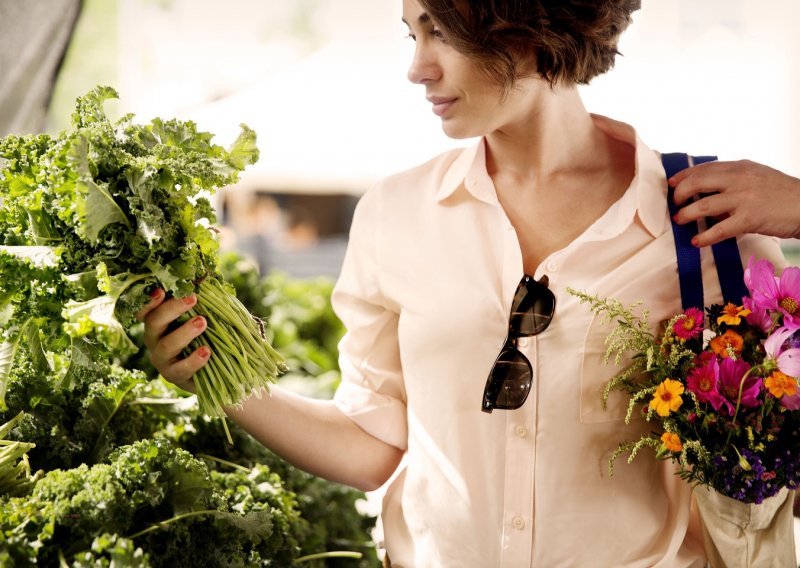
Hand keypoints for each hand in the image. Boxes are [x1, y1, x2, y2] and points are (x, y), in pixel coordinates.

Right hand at [135, 289, 209, 391]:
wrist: (216, 372)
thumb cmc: (207, 336)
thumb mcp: (203, 317)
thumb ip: (200, 302)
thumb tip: (207, 279)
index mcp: (158, 323)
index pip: (145, 311)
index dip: (149, 301)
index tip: (161, 291)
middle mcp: (155, 341)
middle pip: (154, 323)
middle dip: (172, 309)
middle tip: (192, 298)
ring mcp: (163, 361)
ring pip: (167, 345)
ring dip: (184, 332)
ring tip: (202, 322)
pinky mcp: (175, 377)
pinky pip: (181, 369)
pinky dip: (194, 359)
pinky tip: (207, 351)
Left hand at [670, 159, 799, 246]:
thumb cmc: (781, 194)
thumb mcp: (757, 177)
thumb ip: (734, 179)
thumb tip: (707, 190)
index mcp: (740, 167)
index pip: (704, 168)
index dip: (684, 175)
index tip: (672, 183)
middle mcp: (740, 179)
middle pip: (698, 182)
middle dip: (680, 193)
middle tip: (675, 203)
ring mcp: (744, 199)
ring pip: (704, 205)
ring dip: (686, 214)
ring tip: (679, 220)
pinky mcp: (749, 218)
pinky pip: (719, 229)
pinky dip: (704, 236)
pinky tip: (696, 241)